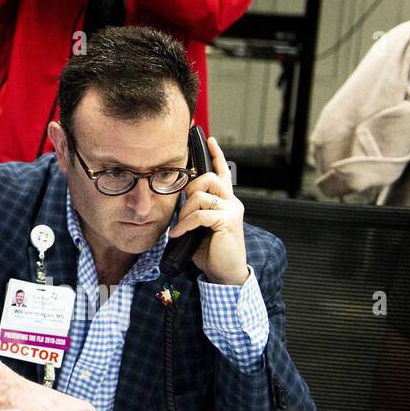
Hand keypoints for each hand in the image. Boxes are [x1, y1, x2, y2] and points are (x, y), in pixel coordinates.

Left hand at [169, 135, 248, 285]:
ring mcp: (232, 210)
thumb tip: (177, 197)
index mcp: (225, 201)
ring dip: (185, 211)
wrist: (224, 272)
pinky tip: (179, 234)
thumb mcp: (197, 224)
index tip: (209, 138)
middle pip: (208, 178)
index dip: (216, 154)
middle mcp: (232, 202)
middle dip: (189, 190)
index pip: (222, 172)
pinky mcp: (229, 221)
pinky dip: (185, 224)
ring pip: (201, 194)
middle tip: (183, 210)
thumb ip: (191, 208)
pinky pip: (199, 214)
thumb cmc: (209, 250)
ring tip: (181, 227)